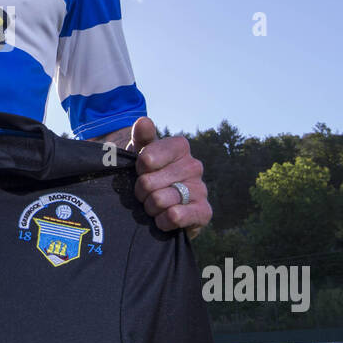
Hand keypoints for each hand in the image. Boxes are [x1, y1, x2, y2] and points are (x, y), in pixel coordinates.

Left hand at [127, 117, 210, 235]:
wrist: (163, 209)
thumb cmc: (150, 176)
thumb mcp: (140, 153)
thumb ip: (141, 137)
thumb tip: (144, 122)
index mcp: (180, 147)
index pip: (147, 158)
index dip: (138, 169)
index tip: (141, 171)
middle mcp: (194, 165)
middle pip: (148, 182)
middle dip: (140, 192)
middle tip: (145, 193)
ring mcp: (201, 189)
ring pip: (159, 200)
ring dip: (150, 208)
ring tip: (154, 206)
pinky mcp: (204, 212)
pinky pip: (175, 216)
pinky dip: (163, 221)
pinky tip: (163, 219)